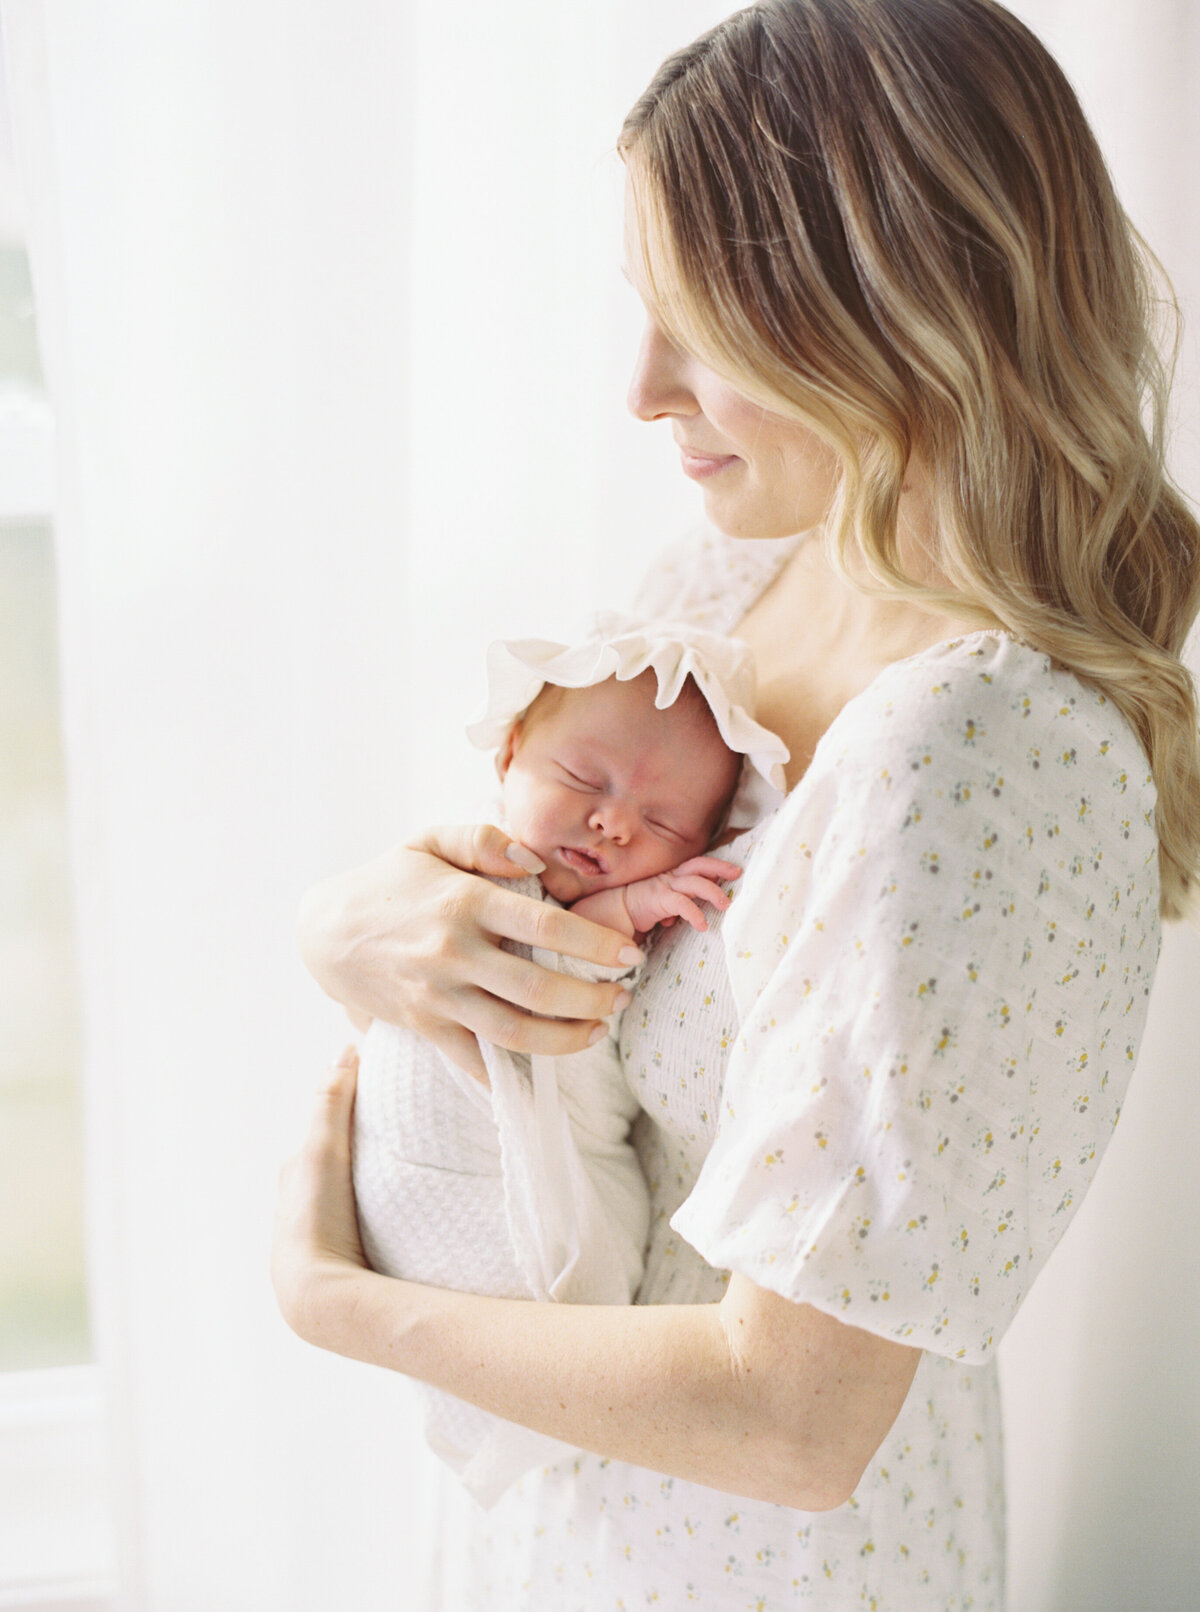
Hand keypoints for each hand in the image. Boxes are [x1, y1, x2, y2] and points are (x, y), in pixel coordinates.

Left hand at [272, 1046, 368, 1348]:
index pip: (320, 1132)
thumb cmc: (316, 1220)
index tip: (377, 1091)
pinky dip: (366, 1219)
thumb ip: (332, 1103)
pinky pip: (352, 1231)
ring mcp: (313, 1241)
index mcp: (292, 1176)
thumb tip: (344, 1052)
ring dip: (363, 1188)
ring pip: (341, 1200)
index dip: (344, 1111)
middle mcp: (294, 1207)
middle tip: (396, 1134)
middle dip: (354, 1150)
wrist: (318, 1297)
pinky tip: (392, 1225)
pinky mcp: (334, 1267)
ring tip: (402, 1181)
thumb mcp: (322, 1151)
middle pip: (329, 1166)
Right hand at [297, 826, 642, 1080]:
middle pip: (539, 988)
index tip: (629, 954)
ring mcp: (438, 994)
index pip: (544, 925)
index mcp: (464, 901)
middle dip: (593, 998)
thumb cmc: (389, 881)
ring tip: (598, 1030)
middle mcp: (454, 951)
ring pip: (515, 1032)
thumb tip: (534, 860)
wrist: (324, 932)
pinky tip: (546, 1070)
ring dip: (567, 1039)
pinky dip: (511, 1076)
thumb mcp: (430, 840)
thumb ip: (484, 841)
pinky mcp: (425, 1025)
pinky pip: (474, 1061)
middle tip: (623, 996)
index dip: (594, 944)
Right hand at [621, 855, 741, 935]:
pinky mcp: (658, 899)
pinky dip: (695, 914)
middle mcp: (670, 877)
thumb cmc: (639, 908)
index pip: (697, 865)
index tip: (732, 871)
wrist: (613, 911)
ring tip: (726, 905)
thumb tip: (696, 914)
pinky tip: (703, 925)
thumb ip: (680, 904)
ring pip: (694, 882)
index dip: (715, 866)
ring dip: (713, 892)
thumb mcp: (664, 904)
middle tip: (737, 873)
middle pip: (699, 865)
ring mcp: (664, 886)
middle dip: (720, 867)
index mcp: (672, 876)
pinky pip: (681, 904)